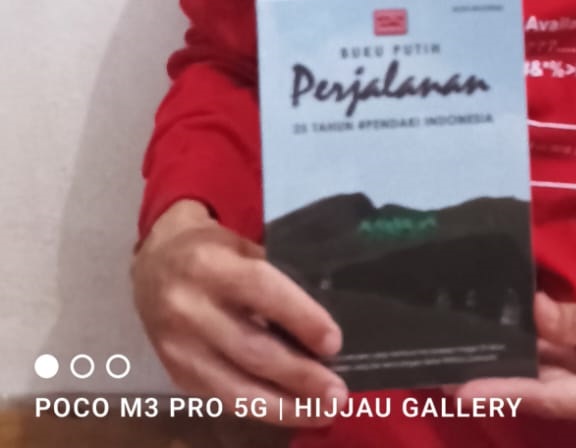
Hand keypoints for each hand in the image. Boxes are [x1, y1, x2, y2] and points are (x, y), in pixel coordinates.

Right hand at [131, 199, 348, 427]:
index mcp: (212, 266)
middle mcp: (190, 310)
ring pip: (235, 388)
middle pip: (251, 350)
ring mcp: (179, 348)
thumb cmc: (213, 250)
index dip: (300, 319)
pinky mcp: (176, 374)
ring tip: (322, 413)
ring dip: (283, 407)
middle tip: (337, 394)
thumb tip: (321, 321)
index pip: (262, 292)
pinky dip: (260, 409)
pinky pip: (222, 400)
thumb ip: (274, 276)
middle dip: (299, 376)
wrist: (154, 265)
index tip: (334, 343)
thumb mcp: (242, 246)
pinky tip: (289, 412)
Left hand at [454, 278, 575, 447]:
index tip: (463, 389)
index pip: (549, 398)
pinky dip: (553, 364)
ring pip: (563, 387)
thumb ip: (573, 320)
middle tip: (460, 360)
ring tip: (481, 349)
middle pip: (552, 395)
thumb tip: (530, 317)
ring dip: (530, 366)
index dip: (503, 391)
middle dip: (509, 376)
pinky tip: (520, 344)